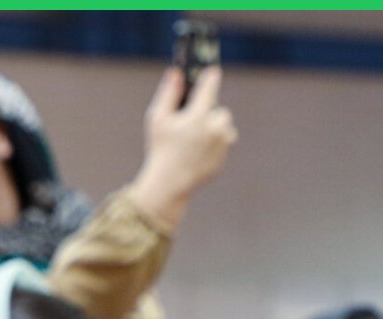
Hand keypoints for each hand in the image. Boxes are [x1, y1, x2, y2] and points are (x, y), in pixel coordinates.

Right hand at [128, 66, 236, 228]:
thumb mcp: (158, 119)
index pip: (210, 86)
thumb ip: (168, 93)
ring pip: (225, 127)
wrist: (170, 183)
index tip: (212, 71)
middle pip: (220, 110)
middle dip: (209, 113)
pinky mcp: (223, 157)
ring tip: (197, 138)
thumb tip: (175, 72)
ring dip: (215, 128)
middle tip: (193, 120)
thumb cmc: (160, 149)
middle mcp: (214, 128)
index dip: (210, 76)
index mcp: (198, 116)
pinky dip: (214, 144)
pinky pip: (223, 144)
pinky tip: (198, 152)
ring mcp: (221, 144)